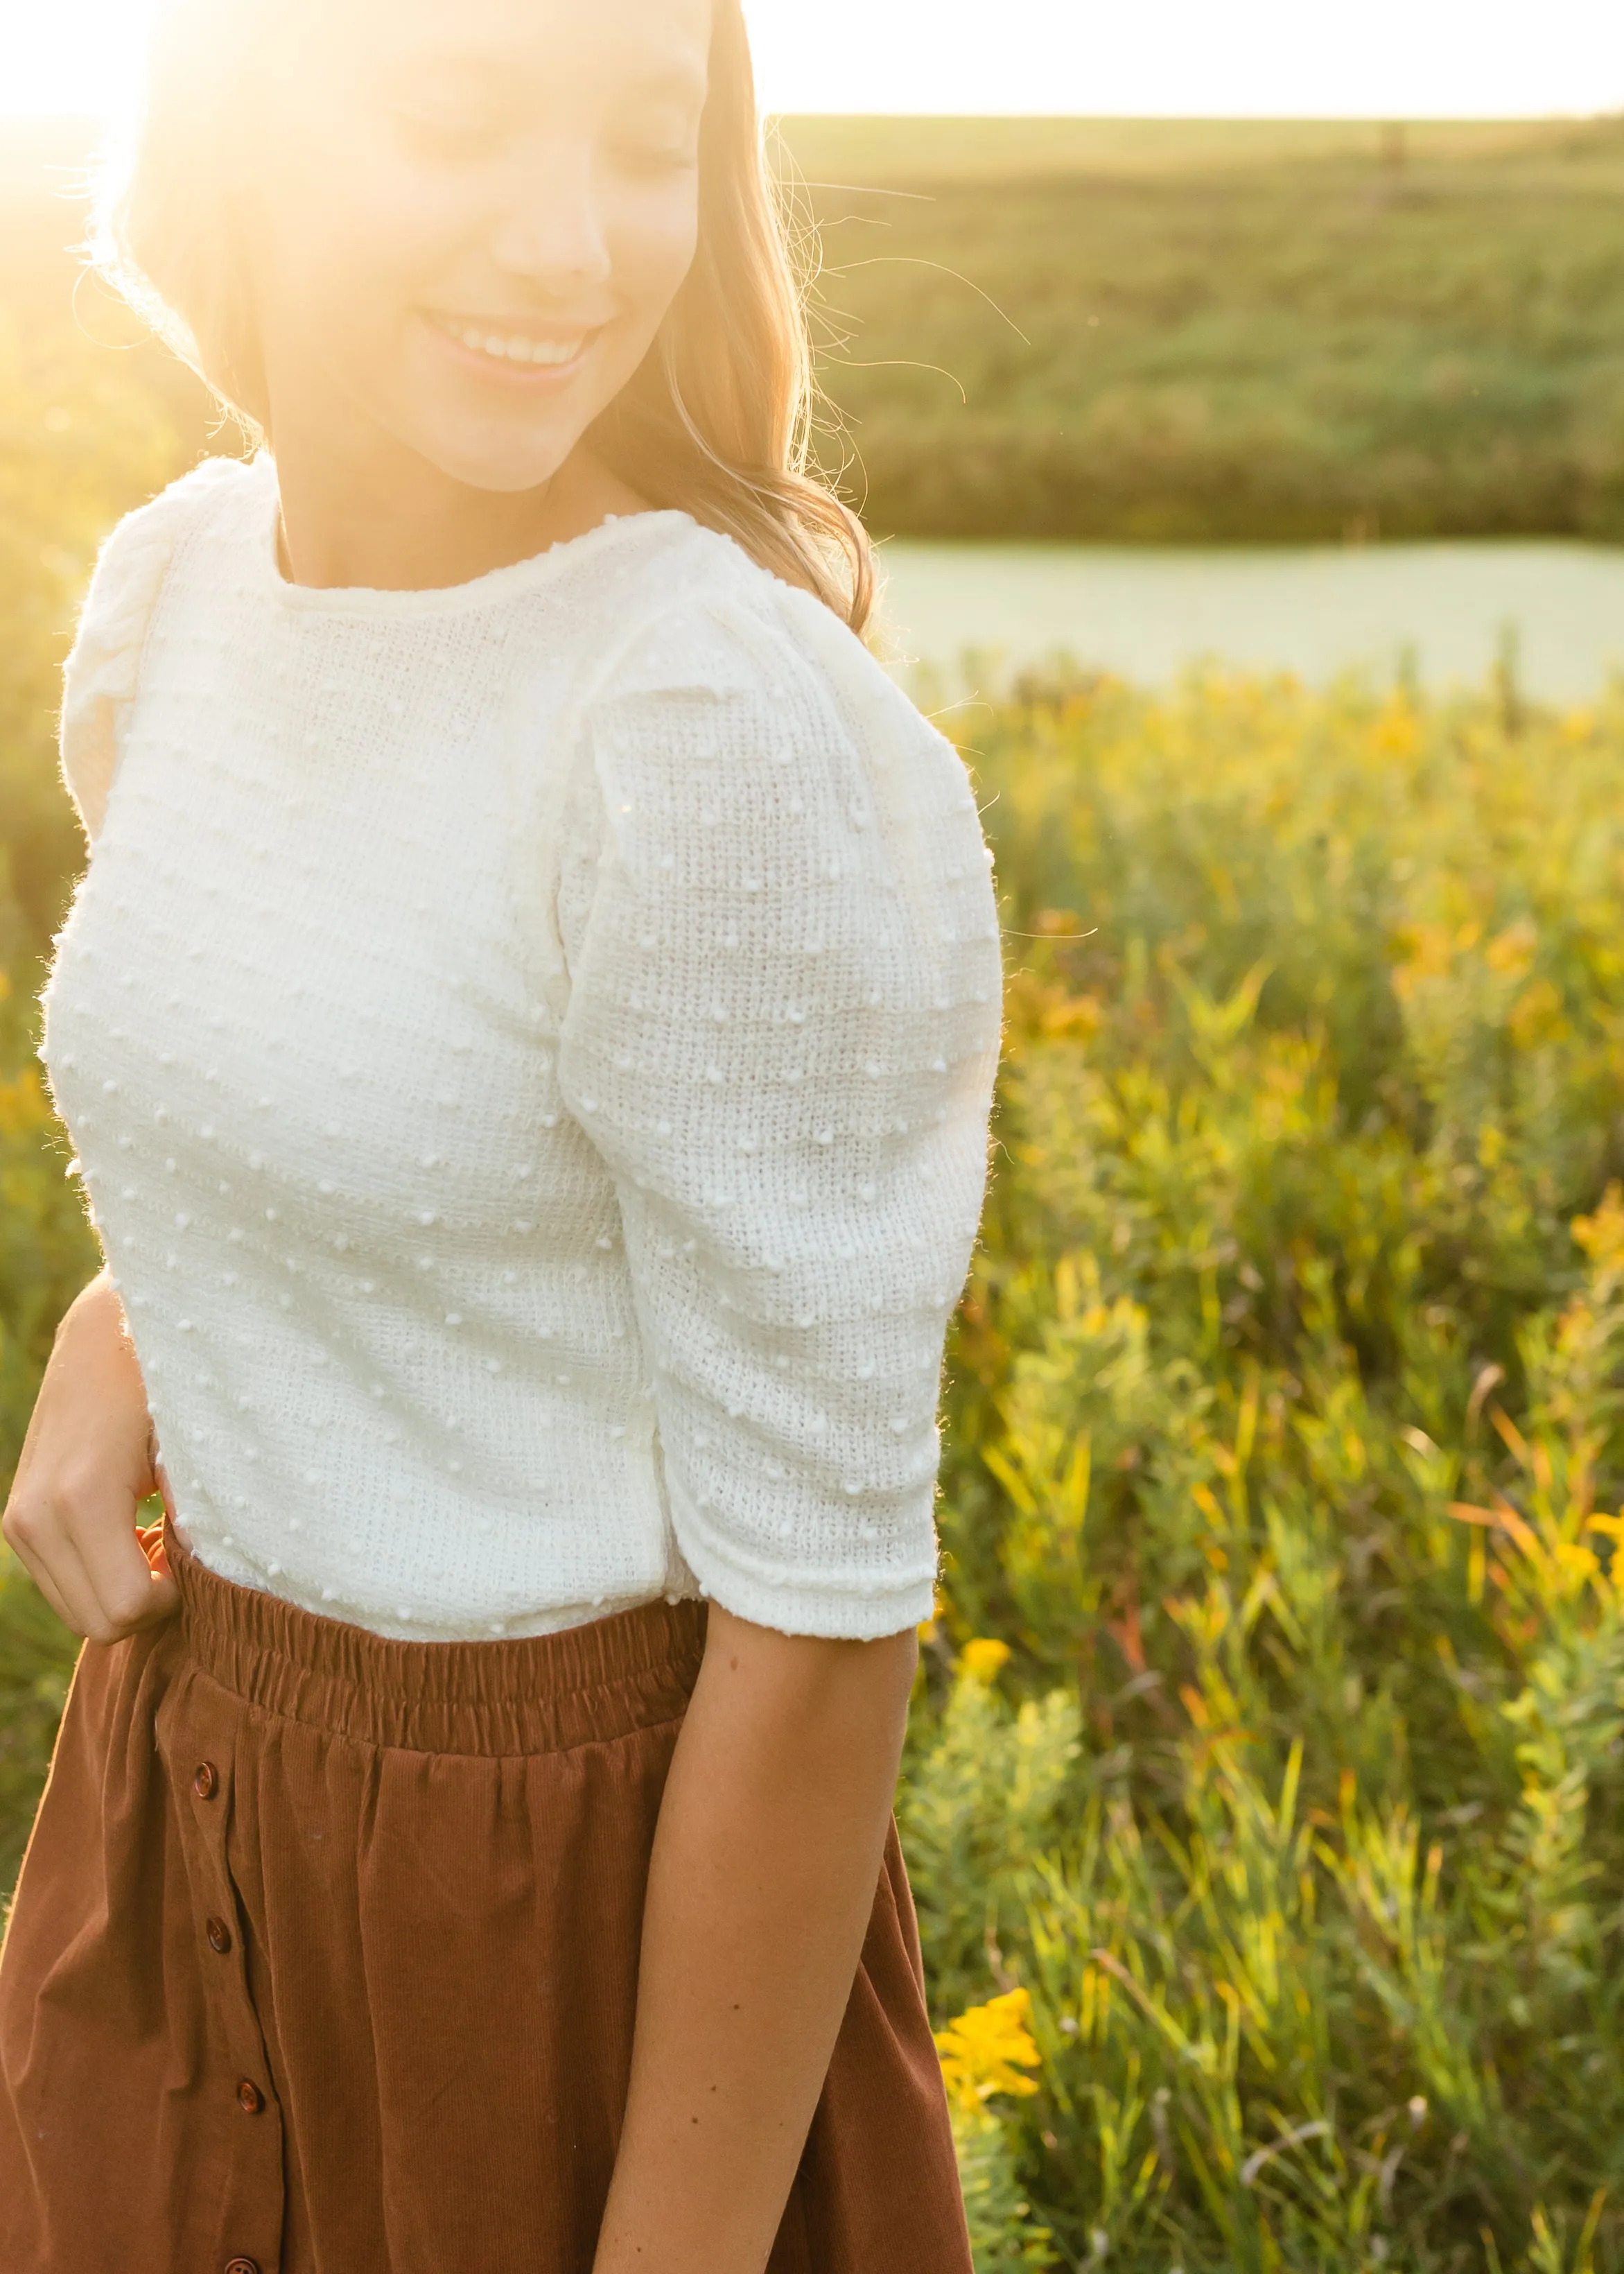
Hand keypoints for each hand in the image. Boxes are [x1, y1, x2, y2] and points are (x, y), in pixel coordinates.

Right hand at [2, 1269, 178, 1642]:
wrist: (108, 1332)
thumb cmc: (166, 1382)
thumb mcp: (193, 1446)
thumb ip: (199, 1514)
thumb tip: (211, 1575)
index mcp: (82, 1498)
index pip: (126, 1606)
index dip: (173, 1599)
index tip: (198, 1560)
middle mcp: (36, 1515)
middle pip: (97, 1622)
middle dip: (148, 1605)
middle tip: (182, 1557)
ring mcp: (19, 1520)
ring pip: (76, 1610)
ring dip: (122, 1592)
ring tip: (159, 1540)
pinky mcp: (17, 1519)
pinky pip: (61, 1584)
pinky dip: (99, 1576)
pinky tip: (133, 1535)